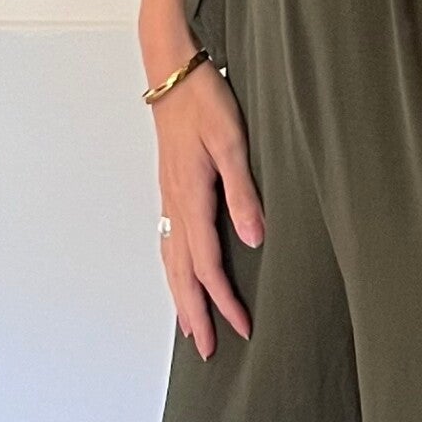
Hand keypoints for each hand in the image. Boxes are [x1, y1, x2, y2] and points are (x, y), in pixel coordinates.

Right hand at [153, 62, 263, 357]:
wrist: (172, 71)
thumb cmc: (205, 100)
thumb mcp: (232, 142)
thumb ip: (243, 191)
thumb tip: (253, 238)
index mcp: (191, 197)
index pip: (207, 264)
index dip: (224, 300)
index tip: (241, 328)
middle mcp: (175, 204)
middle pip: (181, 273)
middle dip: (195, 314)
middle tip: (207, 350)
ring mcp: (168, 197)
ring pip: (170, 261)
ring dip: (181, 297)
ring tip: (190, 327)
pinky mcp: (169, 189)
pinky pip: (168, 242)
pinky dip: (172, 269)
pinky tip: (179, 275)